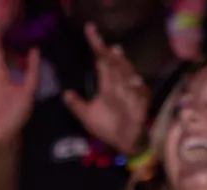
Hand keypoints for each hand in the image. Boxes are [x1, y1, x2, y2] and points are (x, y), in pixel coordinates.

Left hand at [62, 23, 148, 152]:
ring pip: (128, 74)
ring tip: (116, 54)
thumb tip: (64, 94)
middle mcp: (119, 85)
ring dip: (122, 65)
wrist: (123, 143)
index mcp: (107, 85)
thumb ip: (76, 105)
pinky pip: (140, 92)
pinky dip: (136, 87)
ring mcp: (131, 92)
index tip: (90, 30)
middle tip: (104, 43)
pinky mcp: (141, 103)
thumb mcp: (87, 116)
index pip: (101, 61)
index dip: (97, 46)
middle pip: (115, 64)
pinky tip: (133, 80)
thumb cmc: (107, 127)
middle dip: (110, 53)